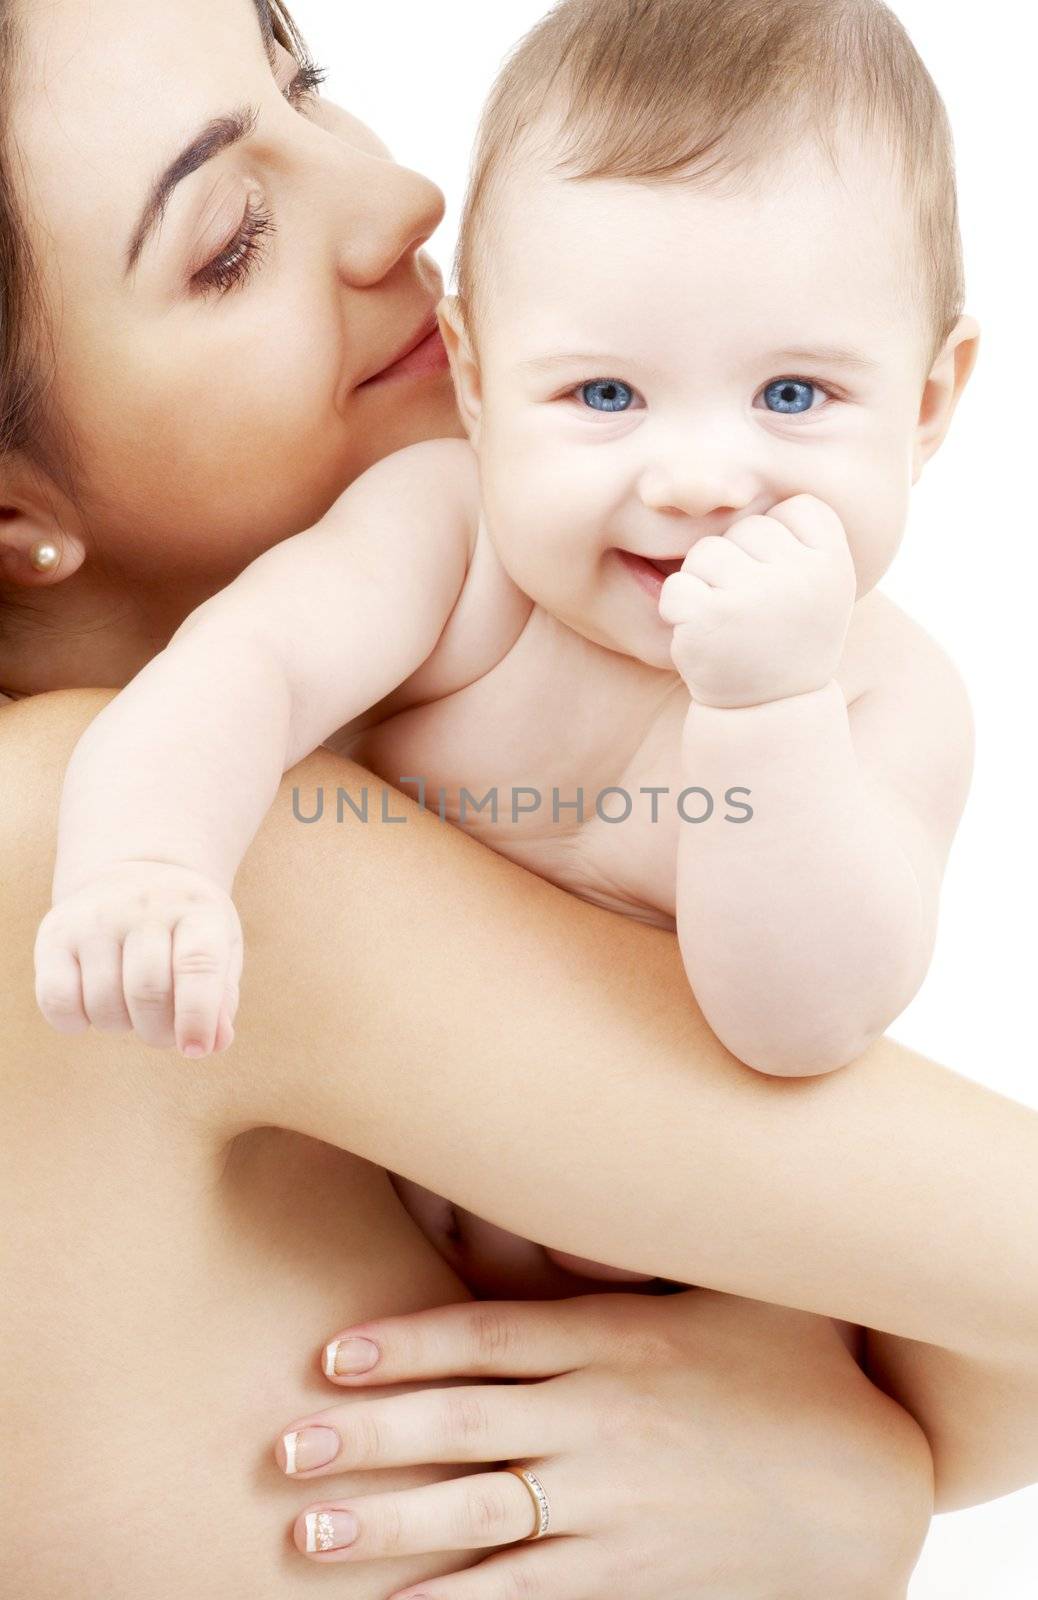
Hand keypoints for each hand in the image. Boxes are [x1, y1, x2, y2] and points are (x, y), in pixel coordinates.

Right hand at [34, 859, 241, 1056]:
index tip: (195, 1049)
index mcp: (197, 910)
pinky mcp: (55, 932)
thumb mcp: (220, 950)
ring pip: (103, 1002)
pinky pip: (57, 1000)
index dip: (198, 1016)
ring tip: (132, 1009)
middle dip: (158, 1032)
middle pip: (148, 992)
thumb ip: (222, 999)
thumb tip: (214, 1044)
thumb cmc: (185, 928)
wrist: (134, 873)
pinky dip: (75, 1022)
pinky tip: (92, 1010)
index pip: (199, 965)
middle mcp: (144, 906)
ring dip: (121, 1027)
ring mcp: (95, 916)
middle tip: (163, 1031)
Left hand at [276, 1290, 932, 1598]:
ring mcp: (614, 1503)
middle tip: (284, 1446)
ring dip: (388, 1523)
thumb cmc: (794, 1368)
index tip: (330, 1354)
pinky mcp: (633, 1573)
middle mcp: (603, 1420)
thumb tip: (603, 1164)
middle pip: (463, 1426)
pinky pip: (530, 1592)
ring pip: (479, 1514)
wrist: (865, 1488)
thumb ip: (657, 1242)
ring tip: (306, 1533)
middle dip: (368, 1435)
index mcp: (618, 1341)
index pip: (489, 1337)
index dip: (404, 1344)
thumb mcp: (733, 1284)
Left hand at [659, 492, 856, 707]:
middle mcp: (800, 575)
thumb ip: (801, 537)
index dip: (780, 544)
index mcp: (834, 562)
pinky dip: (680, 612)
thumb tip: (732, 482)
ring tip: (730, 624)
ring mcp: (754, 596)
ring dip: (706, 586)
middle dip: (739, 565)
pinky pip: (677, 587)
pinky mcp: (710, 617)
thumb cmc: (791, 639)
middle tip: (754, 614)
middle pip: (744, 528)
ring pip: (705, 553)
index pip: (795, 508)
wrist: (772, 712)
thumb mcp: (821, 584)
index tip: (786, 586)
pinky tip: (705, 637)